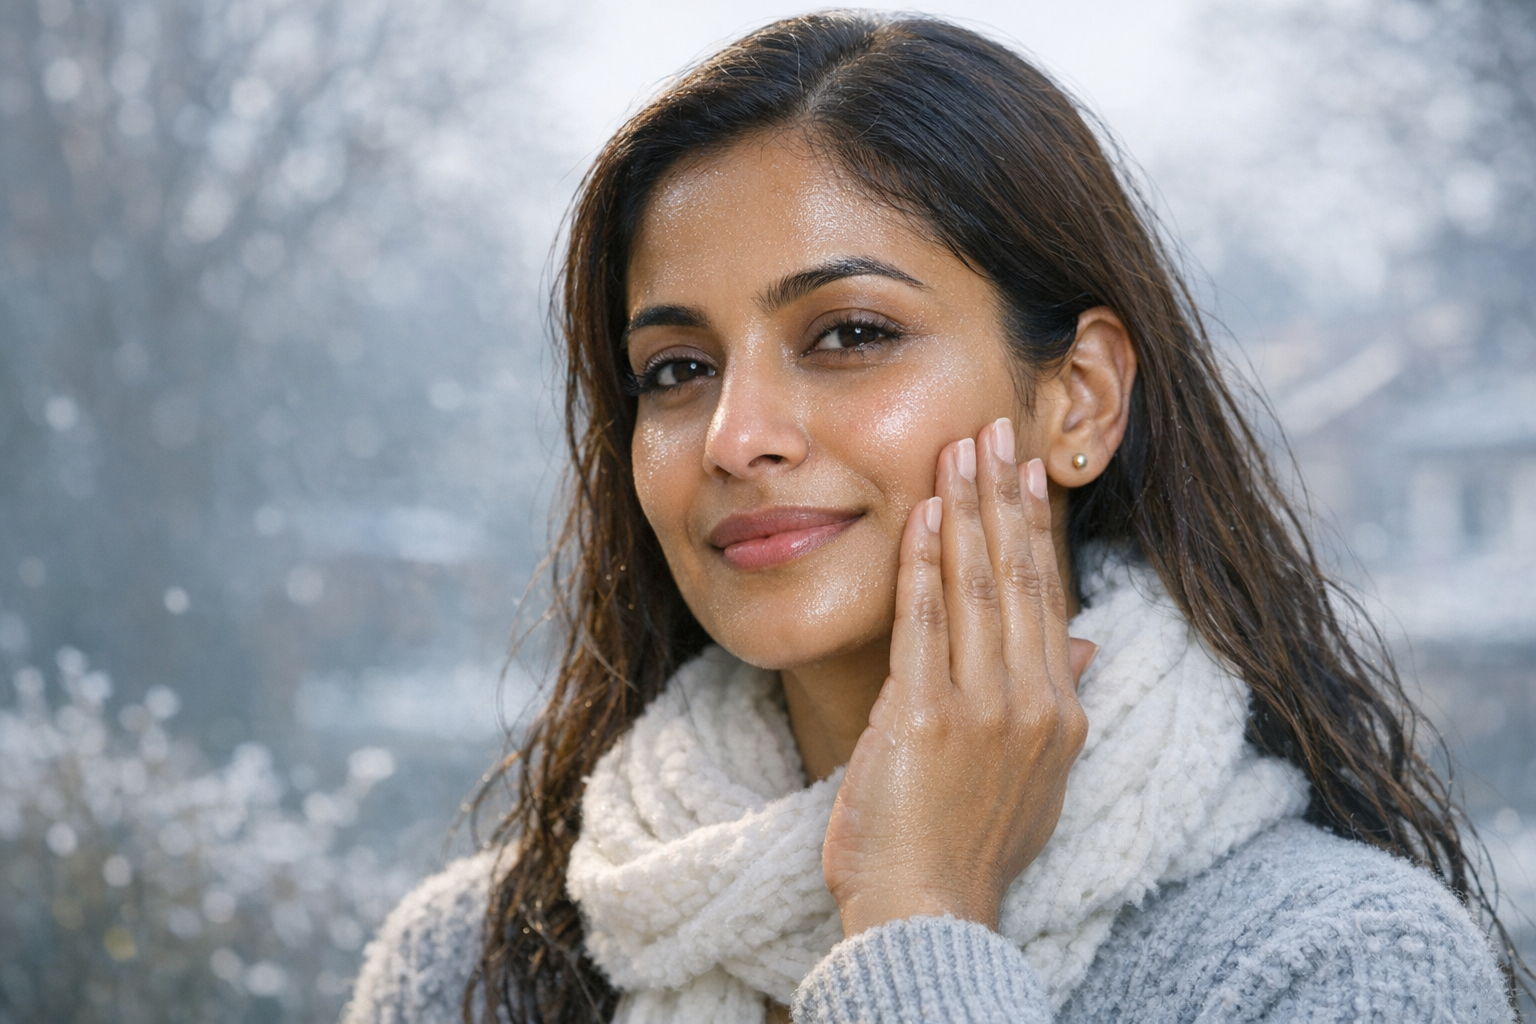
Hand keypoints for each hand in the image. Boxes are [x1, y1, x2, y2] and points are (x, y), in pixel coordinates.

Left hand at [822, 417, 1095, 935]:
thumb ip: (1058, 702)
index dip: (1036, 529)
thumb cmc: (967, 847)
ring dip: (968, 510)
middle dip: (1006, 496)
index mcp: (1059, 712)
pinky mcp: (927, 717)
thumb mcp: (1034, 778)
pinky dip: (925, 563)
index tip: (1027, 471)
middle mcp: (1032, 702)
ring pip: (979, 587)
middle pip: (1021, 577)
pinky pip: (925, 622)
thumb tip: (1084, 641)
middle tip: (995, 428)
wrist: (927, 913)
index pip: (1048, 597)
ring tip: (960, 447)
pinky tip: (922, 515)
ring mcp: (983, 708)